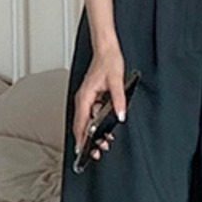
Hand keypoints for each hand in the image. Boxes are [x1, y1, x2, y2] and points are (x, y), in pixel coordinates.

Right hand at [73, 47, 126, 163]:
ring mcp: (86, 98)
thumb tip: (121, 115)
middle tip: (97, 152)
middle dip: (88, 140)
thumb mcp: (116, 81)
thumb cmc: (108, 61)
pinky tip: (106, 128)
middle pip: (81, 125)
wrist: (106, 49)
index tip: (83, 151)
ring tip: (104, 142)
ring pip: (87, 121)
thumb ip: (119, 100)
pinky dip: (97, 123)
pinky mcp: (92, 97)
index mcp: (85, 97)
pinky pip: (92, 114)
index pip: (80, 123)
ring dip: (94, 133)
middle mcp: (83, 99)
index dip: (81, 139)